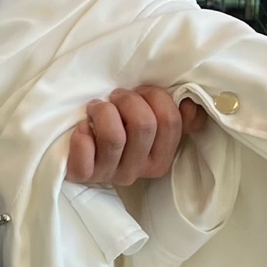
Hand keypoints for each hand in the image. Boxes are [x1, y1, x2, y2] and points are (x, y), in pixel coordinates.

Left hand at [66, 87, 205, 186]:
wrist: (75, 147)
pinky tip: (83, 127)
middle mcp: (138, 171)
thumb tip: (190, 105)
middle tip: (116, 96)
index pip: (170, 121)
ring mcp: (110, 175)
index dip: (155, 96)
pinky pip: (85, 155)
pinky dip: (82, 135)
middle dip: (128, 100)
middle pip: (144, 125)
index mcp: (161, 159)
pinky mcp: (83, 175)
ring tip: (97, 107)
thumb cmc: (118, 126)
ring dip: (104, 111)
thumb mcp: (150, 122)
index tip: (140, 91)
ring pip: (115, 137)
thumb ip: (176, 117)